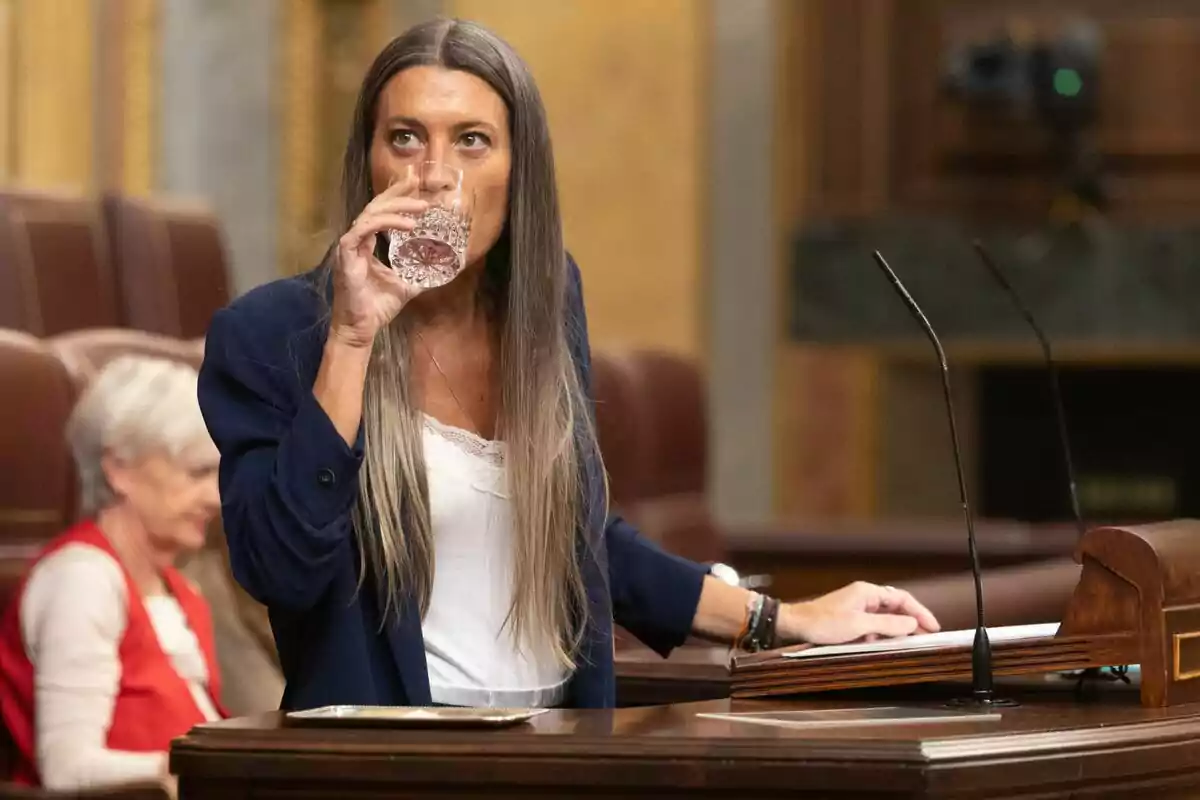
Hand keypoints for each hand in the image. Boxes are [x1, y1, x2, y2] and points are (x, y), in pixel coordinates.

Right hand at [329, 172, 431, 348]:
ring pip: (371, 214)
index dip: (395, 197)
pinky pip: (365, 229)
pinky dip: (386, 223)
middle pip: (374, 207)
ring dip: (397, 207)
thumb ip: (417, 274)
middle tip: (417, 183)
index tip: (414, 185)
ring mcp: (349, 246)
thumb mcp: (404, 286)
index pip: (379, 213)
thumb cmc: (376, 308)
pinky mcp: (346, 254)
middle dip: (397, 193)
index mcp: (365, 245)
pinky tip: (407, 225)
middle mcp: (356, 241)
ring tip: (421, 208)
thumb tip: (440, 269)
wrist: (360, 328)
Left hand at [776, 581, 939, 645]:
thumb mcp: (859, 626)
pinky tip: (881, 645)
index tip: (933, 627)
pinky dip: (880, 634)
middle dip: (911, 622)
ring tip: (907, 643)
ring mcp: (857, 607)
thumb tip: (911, 624)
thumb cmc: (823, 623)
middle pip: (895, 607)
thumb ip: (887, 625)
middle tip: (925, 637)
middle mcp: (864, 597)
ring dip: (895, 630)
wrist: (795, 625)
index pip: (902, 598)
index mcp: (868, 592)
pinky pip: (872, 625)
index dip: (920, 612)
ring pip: (884, 618)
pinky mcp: (850, 618)